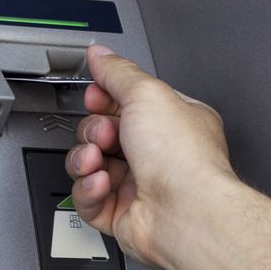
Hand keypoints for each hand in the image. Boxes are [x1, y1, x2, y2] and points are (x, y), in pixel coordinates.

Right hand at [66, 45, 236, 269]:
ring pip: (91, 166)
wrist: (185, 213)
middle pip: (103, 133)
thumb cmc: (183, 158)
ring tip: (96, 159)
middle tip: (105, 134)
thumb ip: (118, 72)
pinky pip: (89, 199)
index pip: (127, 103)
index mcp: (172, 122)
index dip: (105, 98)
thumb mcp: (147, 93)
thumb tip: (100, 54)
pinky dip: (88, 189)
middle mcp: (158, 154)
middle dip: (94, 130)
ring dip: (85, 159)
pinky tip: (101, 184)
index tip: (95, 96)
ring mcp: (140, 186)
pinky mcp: (123, 215)